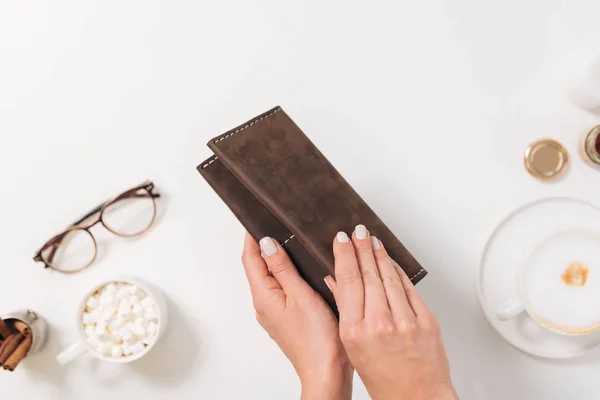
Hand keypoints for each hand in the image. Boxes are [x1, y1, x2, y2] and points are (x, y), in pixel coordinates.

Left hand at [241, 233, 352, 399]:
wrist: (326, 370)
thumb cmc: (317, 339)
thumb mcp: (300, 294)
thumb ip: (282, 268)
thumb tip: (266, 244)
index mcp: (264, 297)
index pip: (250, 259)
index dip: (251, 238)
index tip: (255, 221)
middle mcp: (265, 305)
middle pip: (257, 268)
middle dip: (262, 246)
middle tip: (272, 226)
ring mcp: (275, 313)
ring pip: (270, 279)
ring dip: (275, 260)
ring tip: (287, 243)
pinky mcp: (286, 318)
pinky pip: (280, 290)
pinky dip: (285, 275)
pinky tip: (298, 271)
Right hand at [325, 225, 457, 399]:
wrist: (417, 397)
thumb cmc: (383, 379)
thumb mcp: (353, 347)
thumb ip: (346, 311)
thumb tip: (336, 281)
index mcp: (355, 331)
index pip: (348, 281)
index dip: (344, 255)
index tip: (341, 240)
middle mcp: (380, 324)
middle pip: (368, 274)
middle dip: (362, 248)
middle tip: (358, 232)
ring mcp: (405, 321)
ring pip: (389, 276)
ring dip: (380, 255)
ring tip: (372, 241)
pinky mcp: (425, 320)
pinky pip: (408, 288)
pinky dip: (398, 271)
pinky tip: (391, 262)